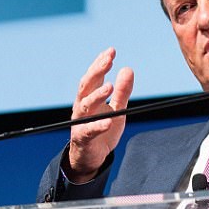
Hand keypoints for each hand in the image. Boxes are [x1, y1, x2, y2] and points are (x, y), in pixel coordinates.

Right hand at [66, 47, 133, 182]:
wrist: (92, 156)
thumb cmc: (103, 129)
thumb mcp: (117, 109)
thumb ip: (122, 92)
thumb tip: (128, 69)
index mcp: (89, 97)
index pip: (94, 77)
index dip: (101, 63)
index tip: (111, 51)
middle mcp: (82, 107)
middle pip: (86, 86)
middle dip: (97, 71)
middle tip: (108, 60)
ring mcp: (80, 122)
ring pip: (85, 105)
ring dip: (96, 95)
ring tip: (109, 86)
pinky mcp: (82, 138)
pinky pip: (89, 131)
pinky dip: (99, 126)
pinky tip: (108, 122)